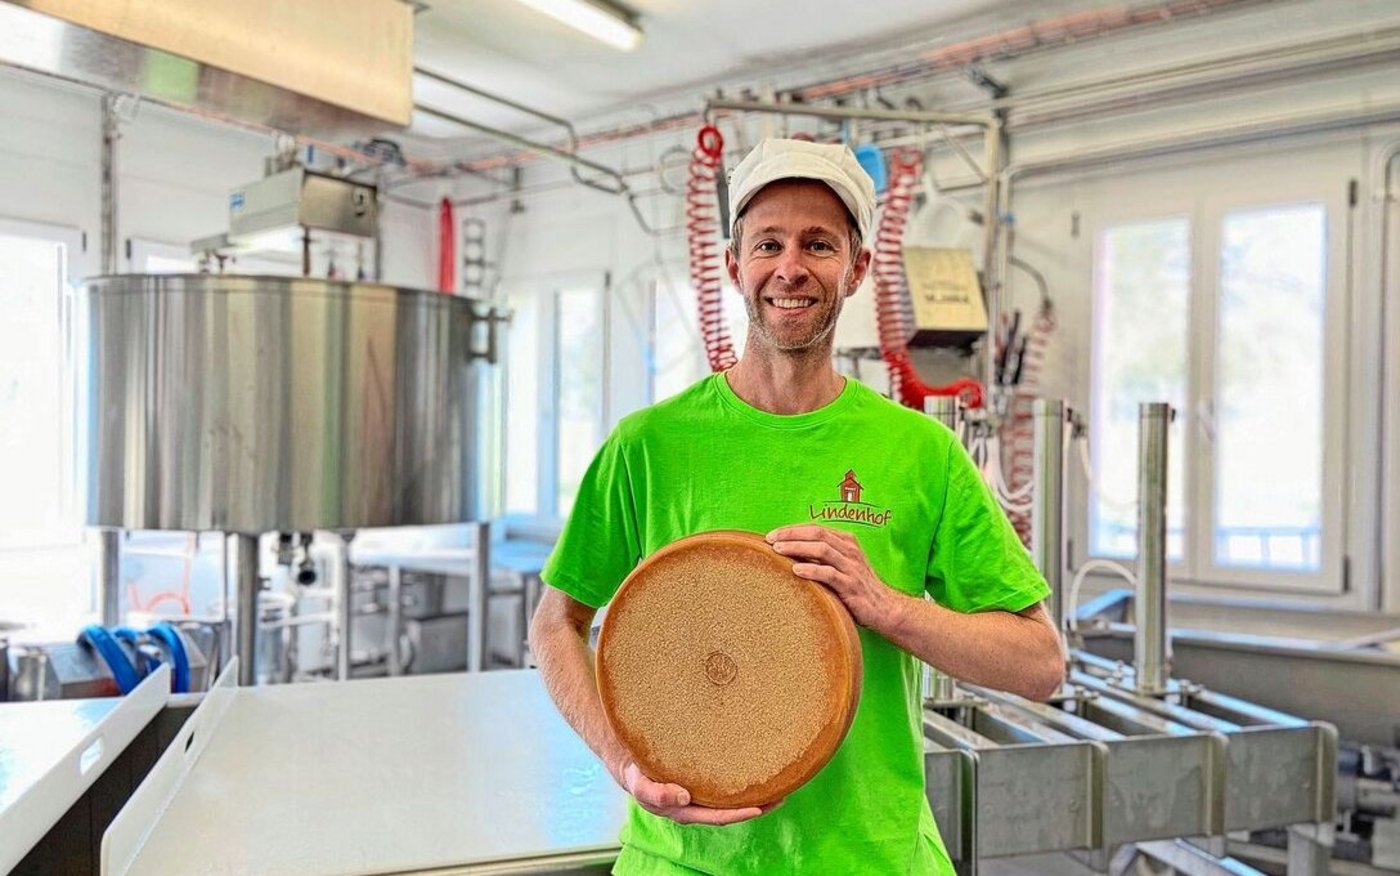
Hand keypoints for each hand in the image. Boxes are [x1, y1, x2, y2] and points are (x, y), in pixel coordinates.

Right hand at [617, 761, 777, 825]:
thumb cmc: (637, 774)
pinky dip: (743, 784)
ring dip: (755, 796)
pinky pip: (727, 787)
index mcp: (684, 811)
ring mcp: (701, 795)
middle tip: (780, 796)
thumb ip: (657, 794)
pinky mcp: (704, 782)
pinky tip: (757, 773)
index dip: (737, 814)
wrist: (631, 762)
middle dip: (755, 807)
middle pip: (730, 811)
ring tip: (778, 785)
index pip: (716, 816)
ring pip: (731, 800)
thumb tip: (683, 799)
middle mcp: (696, 806)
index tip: (758, 808)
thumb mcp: (640, 784)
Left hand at [767, 524, 897, 630]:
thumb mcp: (842, 566)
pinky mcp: (851, 586)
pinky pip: (829, 574)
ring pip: (822, 550)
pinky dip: (811, 570)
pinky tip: (795, 571)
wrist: (885, 609)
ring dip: (797, 548)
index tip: (772, 535)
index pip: (815, 528)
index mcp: (847, 542)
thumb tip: (790, 554)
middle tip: (770, 540)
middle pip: (817, 533)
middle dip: (791, 534)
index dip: (793, 529)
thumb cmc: (857, 588)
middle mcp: (850, 551)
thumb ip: (822, 557)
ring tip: (777, 551)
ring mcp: (851, 567)